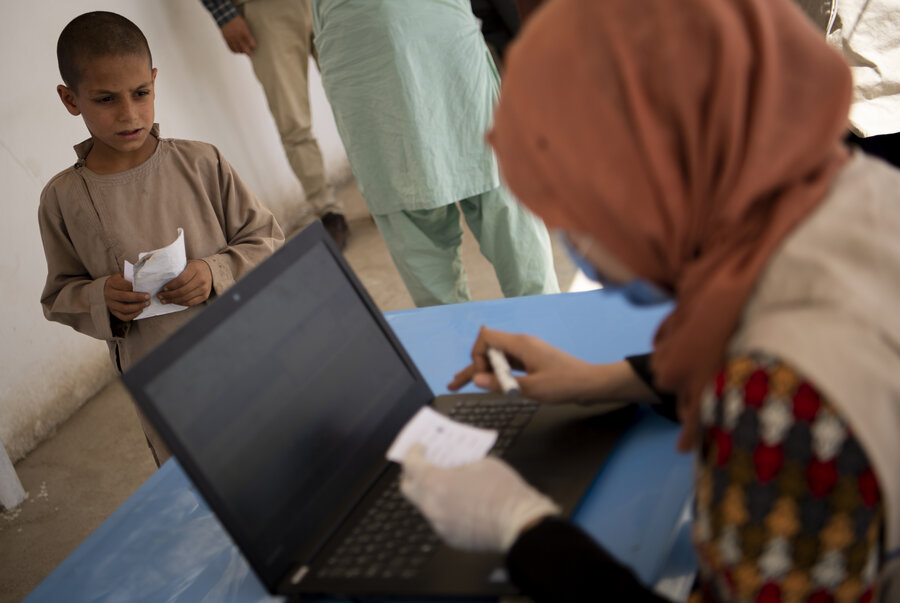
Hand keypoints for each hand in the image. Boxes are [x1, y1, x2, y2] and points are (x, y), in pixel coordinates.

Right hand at [104, 273, 149, 321]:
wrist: (111, 289)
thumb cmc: (122, 281)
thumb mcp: (125, 275)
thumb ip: (132, 277)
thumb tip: (144, 280)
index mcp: (111, 282)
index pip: (122, 285)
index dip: (133, 286)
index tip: (144, 287)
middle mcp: (108, 294)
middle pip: (123, 297)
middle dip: (138, 297)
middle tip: (148, 297)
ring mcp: (110, 304)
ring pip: (124, 308)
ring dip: (138, 307)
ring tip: (147, 303)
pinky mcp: (113, 312)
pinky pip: (124, 317)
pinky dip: (133, 315)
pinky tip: (141, 310)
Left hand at [158, 260, 211, 305]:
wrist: (209, 270)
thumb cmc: (194, 267)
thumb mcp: (187, 264)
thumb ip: (177, 270)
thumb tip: (161, 278)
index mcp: (195, 269)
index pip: (181, 280)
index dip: (171, 285)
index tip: (163, 288)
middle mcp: (201, 279)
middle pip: (183, 291)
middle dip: (169, 295)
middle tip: (160, 296)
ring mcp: (204, 289)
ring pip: (186, 298)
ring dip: (173, 300)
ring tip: (164, 300)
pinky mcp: (205, 296)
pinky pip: (191, 303)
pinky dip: (181, 303)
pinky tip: (174, 302)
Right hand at [220, 16, 255, 55]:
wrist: (226, 17)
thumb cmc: (237, 21)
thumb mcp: (245, 25)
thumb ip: (248, 33)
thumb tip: (251, 42)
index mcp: (243, 32)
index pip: (250, 42)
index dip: (253, 46)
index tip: (254, 48)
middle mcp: (237, 36)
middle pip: (244, 49)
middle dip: (248, 53)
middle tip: (251, 55)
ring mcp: (231, 38)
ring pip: (237, 50)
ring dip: (241, 52)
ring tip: (243, 52)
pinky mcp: (226, 39)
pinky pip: (231, 48)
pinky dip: (234, 51)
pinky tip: (237, 51)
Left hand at [400, 444, 558, 552]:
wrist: (521, 525)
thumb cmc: (504, 492)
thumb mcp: (482, 464)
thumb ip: (461, 464)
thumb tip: (454, 466)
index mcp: (436, 483)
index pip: (411, 465)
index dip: (413, 453)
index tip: (419, 448)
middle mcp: (432, 506)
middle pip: (408, 488)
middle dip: (412, 474)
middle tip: (424, 464)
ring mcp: (439, 525)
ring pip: (426, 505)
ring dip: (432, 493)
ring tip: (448, 483)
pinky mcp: (450, 538)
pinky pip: (440, 519)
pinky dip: (446, 509)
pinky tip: (462, 502)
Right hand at [448, 326, 601, 403]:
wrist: (589, 384)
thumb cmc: (565, 384)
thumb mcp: (532, 388)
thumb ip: (502, 384)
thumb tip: (476, 380)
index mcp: (520, 344)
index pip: (486, 338)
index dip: (478, 356)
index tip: (483, 377)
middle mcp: (520, 345)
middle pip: (487, 350)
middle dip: (471, 366)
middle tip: (455, 384)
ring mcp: (524, 353)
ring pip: (494, 359)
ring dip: (478, 371)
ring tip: (456, 383)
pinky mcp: (529, 362)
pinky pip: (505, 365)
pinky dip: (492, 374)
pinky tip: (482, 381)